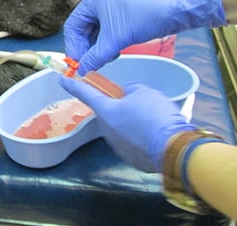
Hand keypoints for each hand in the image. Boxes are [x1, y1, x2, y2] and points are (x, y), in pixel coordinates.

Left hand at [59, 76, 194, 171]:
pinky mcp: (131, 157)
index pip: (85, 93)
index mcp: (105, 110)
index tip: (62, 80)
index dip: (73, 84)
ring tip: (151, 120)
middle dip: (118, 107)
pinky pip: (132, 141)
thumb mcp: (144, 92)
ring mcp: (118, 146)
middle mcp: (107, 129)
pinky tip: (154, 134)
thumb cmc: (155, 116)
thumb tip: (128, 93)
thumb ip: (131, 90)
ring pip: (121, 128)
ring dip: (130, 123)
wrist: (173, 148)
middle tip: (137, 103)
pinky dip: (140, 137)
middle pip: (108, 113)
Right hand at [64, 0, 225, 73]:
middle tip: (89, 65)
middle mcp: (99, 2)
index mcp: (93, 0)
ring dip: (98, 48)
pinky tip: (113, 53)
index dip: (73, 46)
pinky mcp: (121, 15)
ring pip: (95, 33)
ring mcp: (110, 8)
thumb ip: (96, 56)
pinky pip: (106, 32)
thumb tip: (83, 69)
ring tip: (105, 59)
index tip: (77, 63)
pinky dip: (107, 44)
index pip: (72, 26)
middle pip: (83, 30)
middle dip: (86, 49)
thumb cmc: (147, 16)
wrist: (175, 10)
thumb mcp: (117, 39)